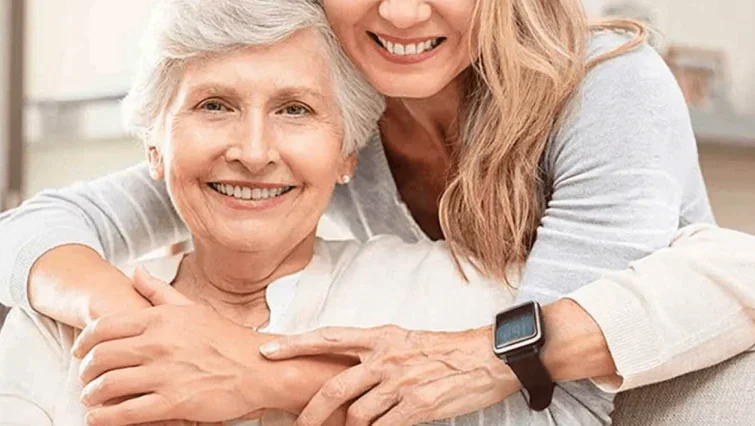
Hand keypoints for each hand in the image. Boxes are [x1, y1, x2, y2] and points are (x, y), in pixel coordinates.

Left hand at [72, 267, 272, 425]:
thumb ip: (158, 291)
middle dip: (85, 370)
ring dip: (91, 394)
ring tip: (89, 398)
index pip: (105, 327)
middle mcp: (158, 344)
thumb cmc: (225, 338)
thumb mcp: (191, 307)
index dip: (84, 341)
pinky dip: (106, 418)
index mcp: (160, 319)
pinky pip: (128, 413)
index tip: (78, 351)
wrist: (258, 367)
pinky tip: (97, 418)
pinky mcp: (174, 404)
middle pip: (102, 357)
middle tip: (83, 377)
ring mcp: (165, 374)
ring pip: (110, 385)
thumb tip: (135, 271)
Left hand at [260, 325, 519, 425]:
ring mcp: (400, 383)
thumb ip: (372, 353)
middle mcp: (385, 358)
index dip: (295, 345)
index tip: (268, 351)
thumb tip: (344, 370)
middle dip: (310, 411)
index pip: (328, 337)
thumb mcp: (402, 341)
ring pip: (358, 414)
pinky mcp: (417, 406)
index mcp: (379, 337)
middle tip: (297, 424)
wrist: (486, 358)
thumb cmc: (443, 351)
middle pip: (334, 387)